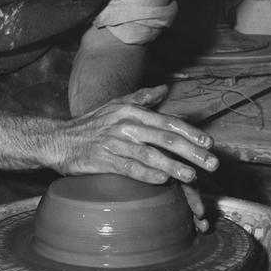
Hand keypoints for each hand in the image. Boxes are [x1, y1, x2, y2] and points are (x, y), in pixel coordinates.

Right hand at [57, 85, 217, 229]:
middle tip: (212, 164)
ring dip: (174, 166)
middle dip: (192, 152)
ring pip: (150, 154)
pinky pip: (129, 167)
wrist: (58, 139)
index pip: (167, 122)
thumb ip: (141, 97)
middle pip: (164, 139)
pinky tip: (163, 181)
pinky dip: (147, 174)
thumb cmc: (90, 124)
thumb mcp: (115, 105)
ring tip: (193, 176)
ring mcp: (114, 143)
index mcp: (131, 112)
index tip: (210, 143)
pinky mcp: (103, 160)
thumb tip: (164, 89)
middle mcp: (125, 125)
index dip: (191, 133)